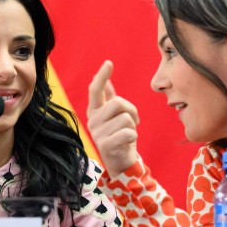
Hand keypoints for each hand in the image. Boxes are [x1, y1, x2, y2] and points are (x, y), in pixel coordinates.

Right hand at [86, 60, 139, 175]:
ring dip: (133, 127)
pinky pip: (128, 133)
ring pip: (126, 119)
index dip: (102, 76)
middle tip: (133, 122)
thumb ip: (108, 99)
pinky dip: (133, 136)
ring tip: (128, 135)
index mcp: (94, 111)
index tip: (109, 63)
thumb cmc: (119, 136)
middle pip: (118, 103)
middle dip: (132, 111)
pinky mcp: (105, 145)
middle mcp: (92, 120)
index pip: (95, 90)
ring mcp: (97, 133)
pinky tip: (128, 142)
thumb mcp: (113, 116)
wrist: (120, 163)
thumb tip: (105, 80)